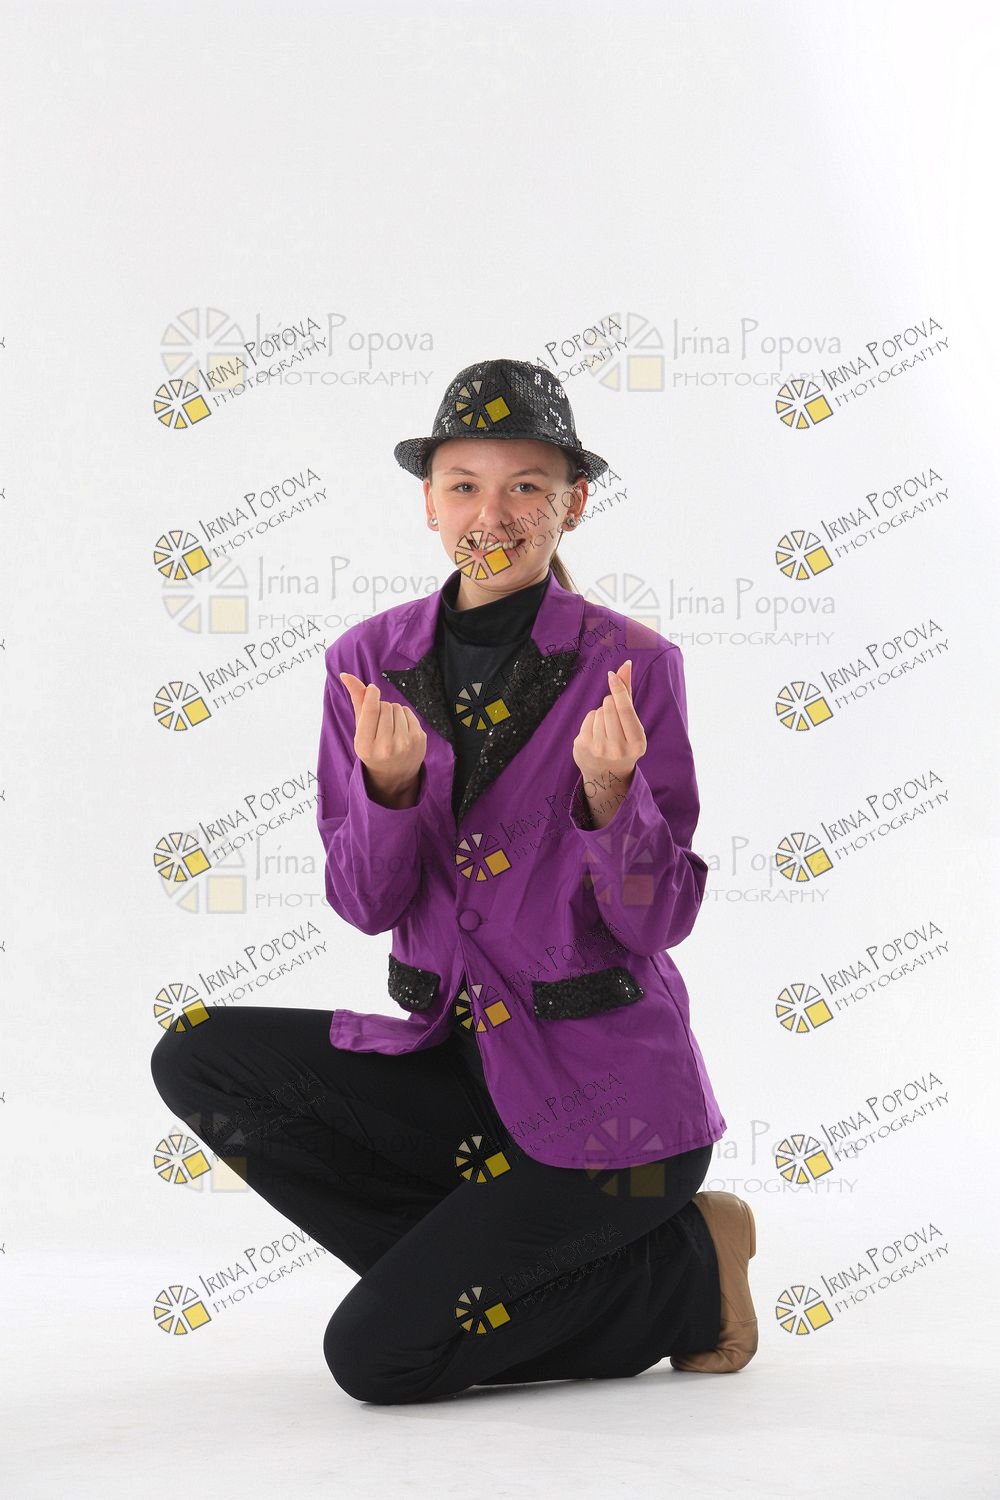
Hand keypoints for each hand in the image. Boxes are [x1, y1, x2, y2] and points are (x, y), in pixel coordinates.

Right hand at [338, 671, 426, 803]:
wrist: (394, 775)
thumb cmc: (373, 748)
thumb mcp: (360, 730)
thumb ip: (356, 702)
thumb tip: (346, 675)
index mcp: (366, 746)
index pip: (371, 710)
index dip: (372, 695)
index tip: (373, 689)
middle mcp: (386, 747)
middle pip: (385, 706)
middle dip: (381, 707)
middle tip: (379, 722)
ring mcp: (405, 744)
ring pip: (398, 707)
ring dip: (393, 711)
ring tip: (389, 727)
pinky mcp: (419, 740)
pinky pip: (409, 712)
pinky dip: (403, 715)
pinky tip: (400, 729)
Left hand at [572, 659, 645, 790]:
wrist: (608, 775)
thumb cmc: (624, 742)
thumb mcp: (632, 723)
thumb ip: (628, 693)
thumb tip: (625, 665)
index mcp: (637, 743)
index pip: (625, 709)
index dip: (618, 689)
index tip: (611, 676)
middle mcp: (618, 749)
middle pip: (609, 707)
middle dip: (611, 703)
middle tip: (614, 716)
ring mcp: (599, 750)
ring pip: (598, 711)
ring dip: (602, 712)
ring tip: (607, 728)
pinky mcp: (583, 747)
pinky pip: (589, 717)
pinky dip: (593, 719)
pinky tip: (597, 732)